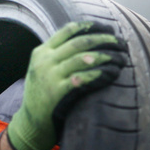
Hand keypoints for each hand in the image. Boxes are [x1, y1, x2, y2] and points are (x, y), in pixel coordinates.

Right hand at [7, 21, 126, 149]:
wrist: (31, 122)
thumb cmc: (43, 93)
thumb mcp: (42, 69)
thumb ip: (58, 55)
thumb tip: (87, 41)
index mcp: (42, 52)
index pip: (67, 31)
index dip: (89, 27)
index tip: (106, 28)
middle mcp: (45, 61)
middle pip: (78, 43)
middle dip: (102, 39)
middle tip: (118, 41)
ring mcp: (50, 76)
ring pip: (81, 58)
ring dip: (103, 56)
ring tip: (119, 56)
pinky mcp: (57, 92)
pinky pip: (81, 79)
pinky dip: (97, 74)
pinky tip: (110, 72)